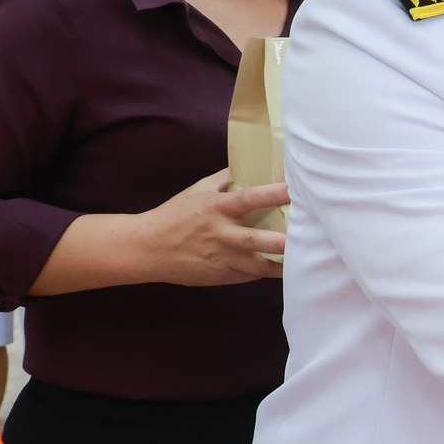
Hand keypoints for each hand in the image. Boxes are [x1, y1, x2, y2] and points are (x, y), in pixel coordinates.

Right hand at [132, 170, 288, 285]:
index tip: (292, 190)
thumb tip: (244, 166)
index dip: (271, 194)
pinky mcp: (219, 276)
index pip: (248, 198)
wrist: (147, 248)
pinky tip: (273, 268)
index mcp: (216, 208)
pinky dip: (260, 273)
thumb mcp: (196, 191)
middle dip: (277, 242)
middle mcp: (221, 233)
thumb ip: (222, 180)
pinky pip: (246, 276)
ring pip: (255, 266)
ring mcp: (220, 257)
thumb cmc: (174, 216)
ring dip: (277, 266)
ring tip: (296, 262)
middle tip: (296, 240)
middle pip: (254, 239)